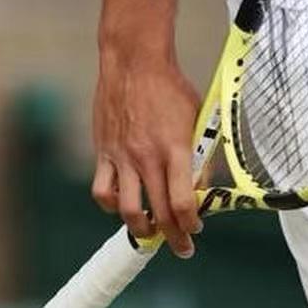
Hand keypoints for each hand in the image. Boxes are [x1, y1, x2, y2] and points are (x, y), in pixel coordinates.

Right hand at [91, 50, 202, 257]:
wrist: (134, 61)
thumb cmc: (169, 85)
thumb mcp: (196, 114)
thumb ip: (199, 148)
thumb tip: (204, 179)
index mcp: (176, 146)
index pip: (183, 200)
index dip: (191, 223)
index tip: (196, 228)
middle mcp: (148, 156)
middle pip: (159, 212)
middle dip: (173, 236)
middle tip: (181, 246)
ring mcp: (123, 156)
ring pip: (128, 211)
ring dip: (141, 229)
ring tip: (150, 232)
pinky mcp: (105, 152)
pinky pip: (103, 191)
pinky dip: (112, 205)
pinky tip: (122, 204)